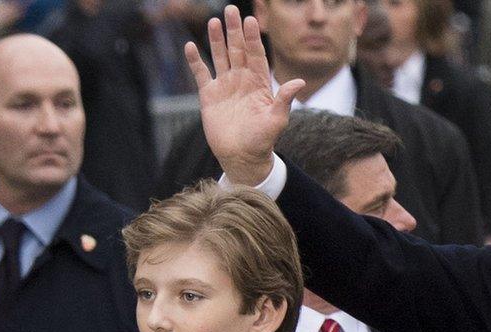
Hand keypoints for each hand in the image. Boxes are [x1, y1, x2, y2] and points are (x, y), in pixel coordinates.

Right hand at [184, 5, 305, 186]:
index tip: (251, 20)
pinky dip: (195, 61)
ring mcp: (225, 86)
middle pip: (237, 50)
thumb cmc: (263, 140)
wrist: (242, 157)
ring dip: (216, 40)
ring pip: (220, 56)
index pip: (255, 55)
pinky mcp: (209, 95)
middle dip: (234, 30)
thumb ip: (284, 100)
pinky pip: (201, 73)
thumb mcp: (277, 120)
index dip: (253, 38)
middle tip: (231, 9)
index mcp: (259, 84)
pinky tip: (191, 46)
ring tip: (214, 21)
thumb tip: (298, 82)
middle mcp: (242, 80)